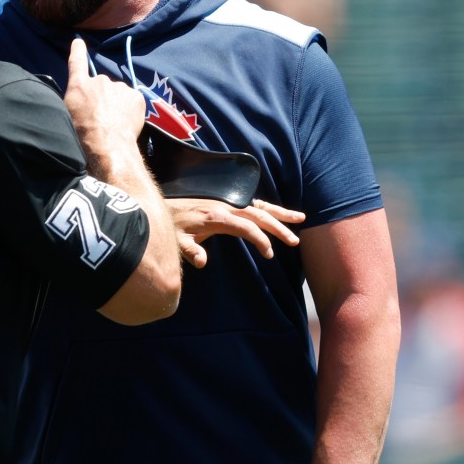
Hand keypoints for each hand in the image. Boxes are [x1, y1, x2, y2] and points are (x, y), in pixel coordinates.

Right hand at [63, 38, 144, 162]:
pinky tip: (125, 123)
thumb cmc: (82, 133)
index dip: (78, 51)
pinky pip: (132, 101)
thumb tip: (83, 96)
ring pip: (118, 94)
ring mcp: (119, 87)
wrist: (107, 143)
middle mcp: (100, 80)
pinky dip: (129, 109)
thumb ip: (76, 98)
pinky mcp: (136, 96)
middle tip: (101, 117)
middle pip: (102, 86)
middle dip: (102, 97)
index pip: (77, 63)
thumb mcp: (68, 114)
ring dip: (116, 104)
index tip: (78, 41)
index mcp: (80, 85)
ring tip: (113, 124)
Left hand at [169, 197, 303, 267]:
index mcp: (217, 217)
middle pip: (259, 215)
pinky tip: (275, 213)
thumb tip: (202, 262)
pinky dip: (266, 207)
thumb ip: (190, 251)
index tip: (270, 255)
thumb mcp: (177, 241)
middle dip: (278, 227)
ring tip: (301, 218)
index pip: (247, 227)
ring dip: (279, 213)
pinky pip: (251, 202)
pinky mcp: (225, 201)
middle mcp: (226, 206)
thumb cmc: (171, 225)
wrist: (162, 205)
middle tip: (295, 241)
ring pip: (258, 206)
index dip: (261, 240)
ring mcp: (226, 202)